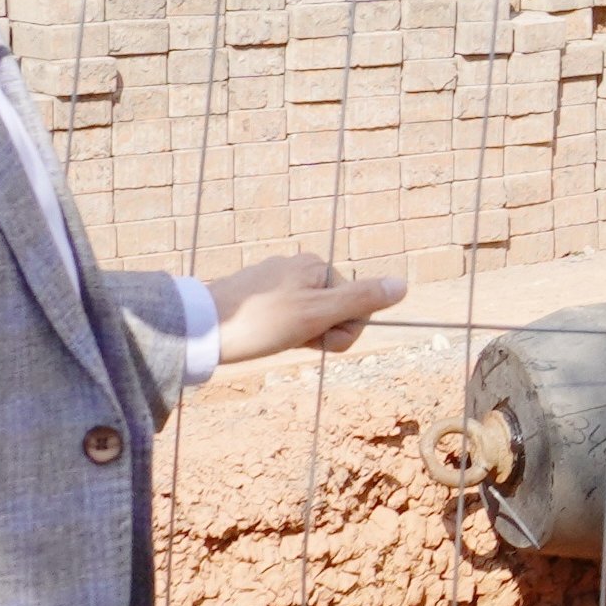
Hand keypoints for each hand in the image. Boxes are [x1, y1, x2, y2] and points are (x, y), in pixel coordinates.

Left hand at [209, 254, 405, 366]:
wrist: (202, 328)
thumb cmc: (262, 322)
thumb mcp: (317, 314)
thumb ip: (361, 299)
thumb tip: (403, 285)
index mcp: (318, 266)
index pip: (357, 306)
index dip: (343, 331)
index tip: (316, 337)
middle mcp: (299, 266)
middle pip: (335, 309)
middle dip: (323, 331)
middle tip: (295, 338)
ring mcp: (277, 279)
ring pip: (312, 316)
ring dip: (303, 334)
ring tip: (276, 337)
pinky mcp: (258, 294)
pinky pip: (288, 316)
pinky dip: (283, 331)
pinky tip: (264, 335)